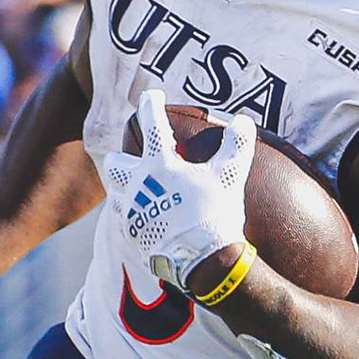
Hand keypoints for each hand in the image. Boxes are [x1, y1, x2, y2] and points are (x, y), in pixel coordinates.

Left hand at [94, 86, 253, 292]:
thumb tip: (243, 120)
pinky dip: (134, 216)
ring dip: (125, 188)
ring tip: (141, 191)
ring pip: (115, 193)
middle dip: (122, 156)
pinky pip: (124, 222)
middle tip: (137, 159)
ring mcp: (132, 212)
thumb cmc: (216, 215)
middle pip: (114, 162)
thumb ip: (237, 144)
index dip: (151, 105)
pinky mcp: (132, 236)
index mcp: (159, 165)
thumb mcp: (231, 176)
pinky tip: (147, 220)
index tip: (152, 96)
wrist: (203, 262)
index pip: (151, 124)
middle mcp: (138, 185)